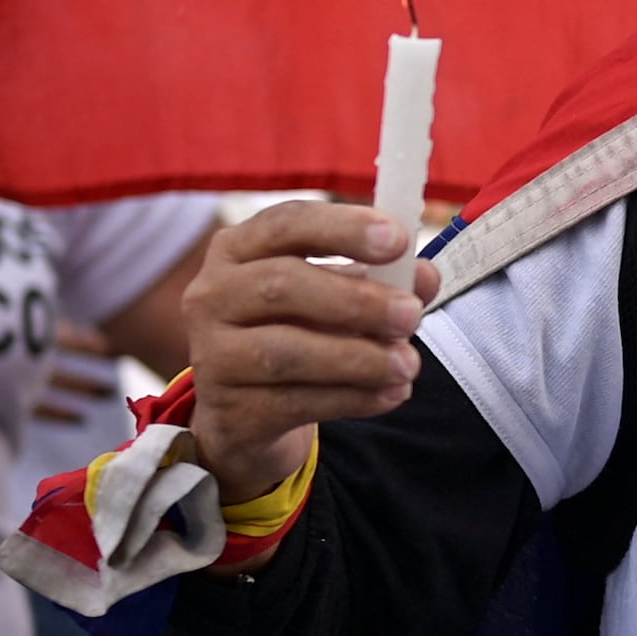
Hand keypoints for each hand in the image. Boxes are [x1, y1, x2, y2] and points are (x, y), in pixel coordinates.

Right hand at [181, 201, 435, 500]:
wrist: (246, 412)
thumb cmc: (297, 331)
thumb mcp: (337, 296)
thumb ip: (381, 280)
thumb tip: (424, 276)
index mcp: (238, 248)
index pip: (286, 223)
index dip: (343, 228)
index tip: (399, 239)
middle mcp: (212, 294)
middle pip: (281, 285)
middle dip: (356, 300)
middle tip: (411, 315)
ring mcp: (212, 355)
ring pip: (285, 352)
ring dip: (358, 358)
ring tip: (408, 365)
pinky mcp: (228, 410)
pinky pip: (294, 403)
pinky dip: (351, 398)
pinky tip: (391, 394)